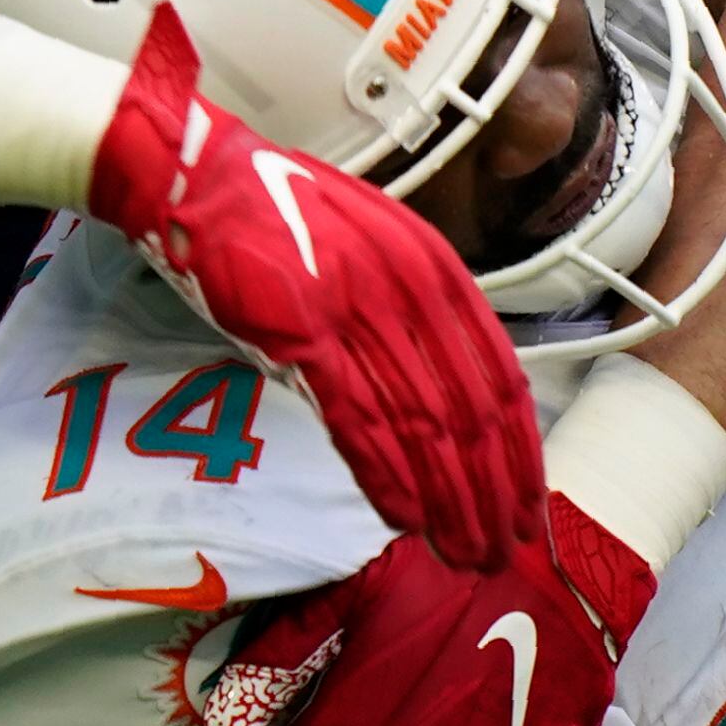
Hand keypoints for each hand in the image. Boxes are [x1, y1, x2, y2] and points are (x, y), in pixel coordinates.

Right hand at [88, 6, 543, 565]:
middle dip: (495, 489)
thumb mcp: (370, 244)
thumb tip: (442, 387)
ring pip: (423, 422)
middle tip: (507, 549)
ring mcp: (357, 309)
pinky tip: (408, 517)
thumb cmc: (278, 212)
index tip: (528, 503)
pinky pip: (358, 416)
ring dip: (451, 497)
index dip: (518, 448)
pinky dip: (387, 472)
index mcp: (434, 267)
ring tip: (467, 550)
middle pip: (471, 409)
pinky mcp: (302, 331)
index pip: (497, 375)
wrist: (197, 176)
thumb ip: (411, 308)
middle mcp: (409, 288)